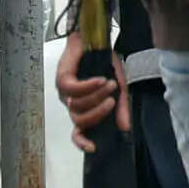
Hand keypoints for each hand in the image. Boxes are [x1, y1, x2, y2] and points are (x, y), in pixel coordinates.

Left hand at [56, 34, 125, 150]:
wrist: (97, 40)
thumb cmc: (105, 63)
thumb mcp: (119, 86)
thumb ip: (121, 107)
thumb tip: (126, 128)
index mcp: (84, 108)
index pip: (79, 131)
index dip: (82, 141)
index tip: (93, 148)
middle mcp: (72, 103)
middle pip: (80, 120)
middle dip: (98, 113)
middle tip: (113, 101)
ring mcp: (65, 92)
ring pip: (77, 105)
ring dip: (95, 96)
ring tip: (110, 84)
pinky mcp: (62, 78)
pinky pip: (73, 89)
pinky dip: (88, 86)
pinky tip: (100, 79)